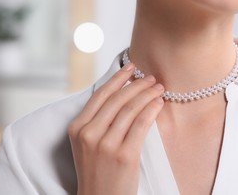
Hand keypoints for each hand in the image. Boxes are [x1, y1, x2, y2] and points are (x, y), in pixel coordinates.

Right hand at [68, 63, 164, 194]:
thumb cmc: (97, 170)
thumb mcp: (87, 144)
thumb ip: (98, 120)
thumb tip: (122, 93)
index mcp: (77, 128)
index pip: (100, 95)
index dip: (118, 78)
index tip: (131, 67)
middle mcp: (89, 134)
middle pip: (117, 99)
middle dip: (137, 84)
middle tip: (151, 78)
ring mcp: (106, 145)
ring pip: (130, 109)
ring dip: (147, 94)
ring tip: (158, 88)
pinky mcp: (124, 155)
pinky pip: (141, 123)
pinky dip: (152, 109)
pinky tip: (159, 103)